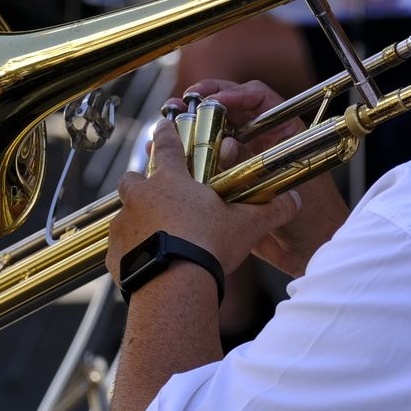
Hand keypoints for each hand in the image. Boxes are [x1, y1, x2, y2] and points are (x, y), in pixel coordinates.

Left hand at [106, 120, 303, 283]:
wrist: (174, 286)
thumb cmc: (209, 247)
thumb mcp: (246, 226)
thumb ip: (270, 211)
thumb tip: (296, 201)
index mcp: (171, 181)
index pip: (167, 145)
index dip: (166, 133)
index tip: (163, 124)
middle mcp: (141, 197)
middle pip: (133, 177)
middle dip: (141, 181)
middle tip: (156, 194)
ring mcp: (123, 224)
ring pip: (123, 213)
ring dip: (136, 219)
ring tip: (155, 236)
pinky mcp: (114, 253)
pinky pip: (119, 248)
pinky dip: (130, 253)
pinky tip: (147, 265)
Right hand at [173, 79, 349, 277]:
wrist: (309, 250)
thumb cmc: (315, 215)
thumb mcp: (284, 183)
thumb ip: (253, 163)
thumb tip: (225, 147)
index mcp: (283, 131)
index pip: (257, 98)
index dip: (235, 93)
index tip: (214, 100)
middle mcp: (261, 140)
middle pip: (228, 110)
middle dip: (203, 103)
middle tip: (181, 104)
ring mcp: (242, 159)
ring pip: (211, 134)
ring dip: (188, 126)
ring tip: (166, 124)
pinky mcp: (227, 181)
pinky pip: (202, 163)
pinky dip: (183, 156)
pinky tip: (161, 154)